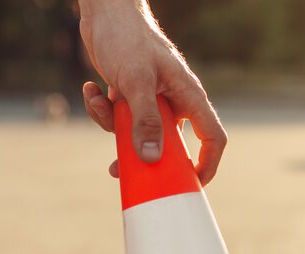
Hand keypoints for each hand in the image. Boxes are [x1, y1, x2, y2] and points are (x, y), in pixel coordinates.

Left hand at [77, 0, 228, 183]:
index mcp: (189, 95)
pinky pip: (118, 117)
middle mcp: (174, 100)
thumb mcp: (136, 81)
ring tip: (99, 101)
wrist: (105, 12)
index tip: (190, 185)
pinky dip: (101, 108)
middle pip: (167, 142)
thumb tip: (151, 159)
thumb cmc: (128, 39)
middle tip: (117, 168)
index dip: (206, 164)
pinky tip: (92, 88)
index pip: (213, 137)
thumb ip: (145, 121)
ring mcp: (151, 98)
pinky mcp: (130, 95)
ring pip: (137, 132)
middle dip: (140, 154)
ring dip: (112, 125)